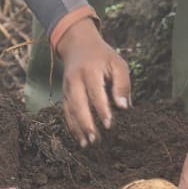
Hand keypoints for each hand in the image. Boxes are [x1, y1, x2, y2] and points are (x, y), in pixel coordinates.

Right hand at [56, 17, 129, 146]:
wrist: (77, 44)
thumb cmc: (103, 56)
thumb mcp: (117, 63)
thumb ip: (122, 84)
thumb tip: (124, 107)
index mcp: (89, 71)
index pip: (95, 93)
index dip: (102, 110)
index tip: (109, 125)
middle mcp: (74, 80)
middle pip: (78, 104)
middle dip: (86, 123)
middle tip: (95, 139)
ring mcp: (66, 87)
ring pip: (70, 110)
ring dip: (78, 128)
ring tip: (87, 144)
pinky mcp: (63, 93)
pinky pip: (66, 112)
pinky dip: (71, 126)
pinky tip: (79, 138)